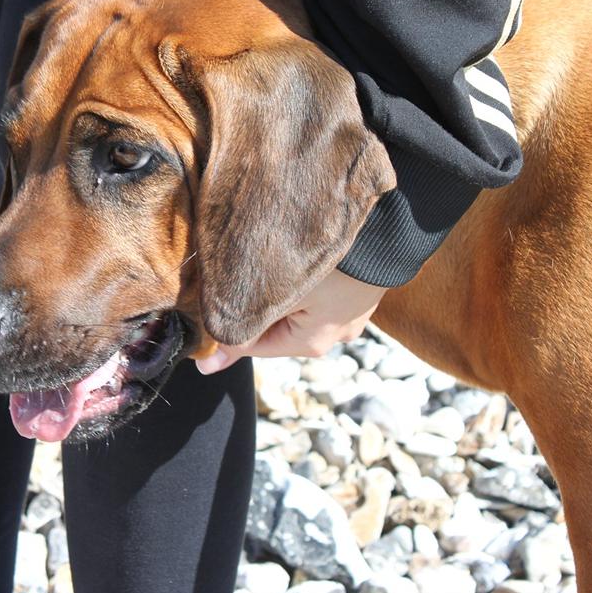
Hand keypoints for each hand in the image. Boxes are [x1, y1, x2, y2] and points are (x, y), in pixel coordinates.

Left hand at [194, 270, 385, 373]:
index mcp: (311, 342)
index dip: (222, 326)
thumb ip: (239, 326)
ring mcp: (351, 309)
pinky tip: (294, 254)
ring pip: (295, 303)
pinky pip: (317, 287)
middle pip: (274, 324)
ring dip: (277, 286)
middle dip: (253, 302)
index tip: (204, 309)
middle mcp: (335, 333)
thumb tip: (206, 367)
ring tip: (265, 259)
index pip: (249, 344)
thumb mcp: (276, 294)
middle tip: (237, 272)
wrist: (387, 224)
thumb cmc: (327, 262)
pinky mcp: (358, 285)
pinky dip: (301, 276)